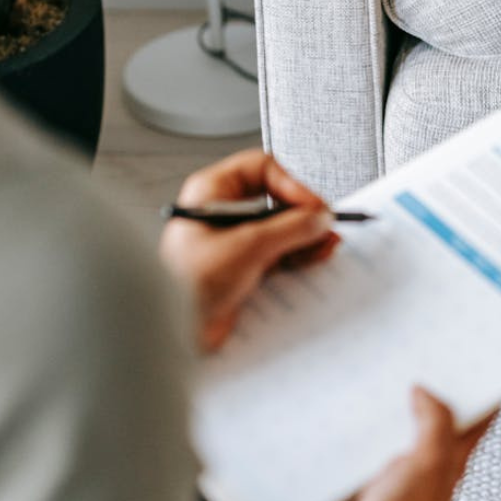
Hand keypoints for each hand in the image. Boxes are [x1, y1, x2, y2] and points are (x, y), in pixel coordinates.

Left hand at [159, 150, 339, 351]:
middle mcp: (223, 213)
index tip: (313, 206)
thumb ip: (290, 228)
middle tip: (325, 225)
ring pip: (280, 229)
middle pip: (275, 200)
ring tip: (327, 243)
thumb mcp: (247, 246)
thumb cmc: (186, 284)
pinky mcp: (243, 269)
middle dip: (304, 214)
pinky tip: (315, 257)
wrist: (173, 331)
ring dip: (305, 236)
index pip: (261, 169)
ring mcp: (234, 242)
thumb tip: (318, 217)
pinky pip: (278, 255)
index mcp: (211, 193)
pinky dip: (298, 256)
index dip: (291, 184)